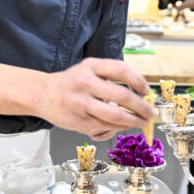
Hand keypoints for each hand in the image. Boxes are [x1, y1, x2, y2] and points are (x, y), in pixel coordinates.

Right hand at [37, 58, 154, 140]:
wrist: (43, 95)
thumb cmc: (70, 83)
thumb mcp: (89, 70)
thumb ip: (111, 76)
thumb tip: (139, 93)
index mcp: (90, 66)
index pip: (121, 70)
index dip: (138, 81)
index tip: (146, 91)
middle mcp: (85, 83)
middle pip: (122, 96)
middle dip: (142, 107)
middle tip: (151, 113)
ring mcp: (81, 103)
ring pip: (116, 116)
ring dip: (134, 121)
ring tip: (142, 122)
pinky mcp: (78, 121)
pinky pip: (105, 126)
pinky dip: (118, 127)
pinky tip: (124, 125)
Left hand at [174, 0, 193, 11]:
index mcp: (185, 5)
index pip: (177, 9)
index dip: (173, 6)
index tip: (172, 3)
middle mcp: (187, 7)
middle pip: (180, 7)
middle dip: (177, 3)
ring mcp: (191, 6)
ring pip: (184, 5)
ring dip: (182, 1)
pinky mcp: (193, 5)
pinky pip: (188, 4)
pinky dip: (186, 1)